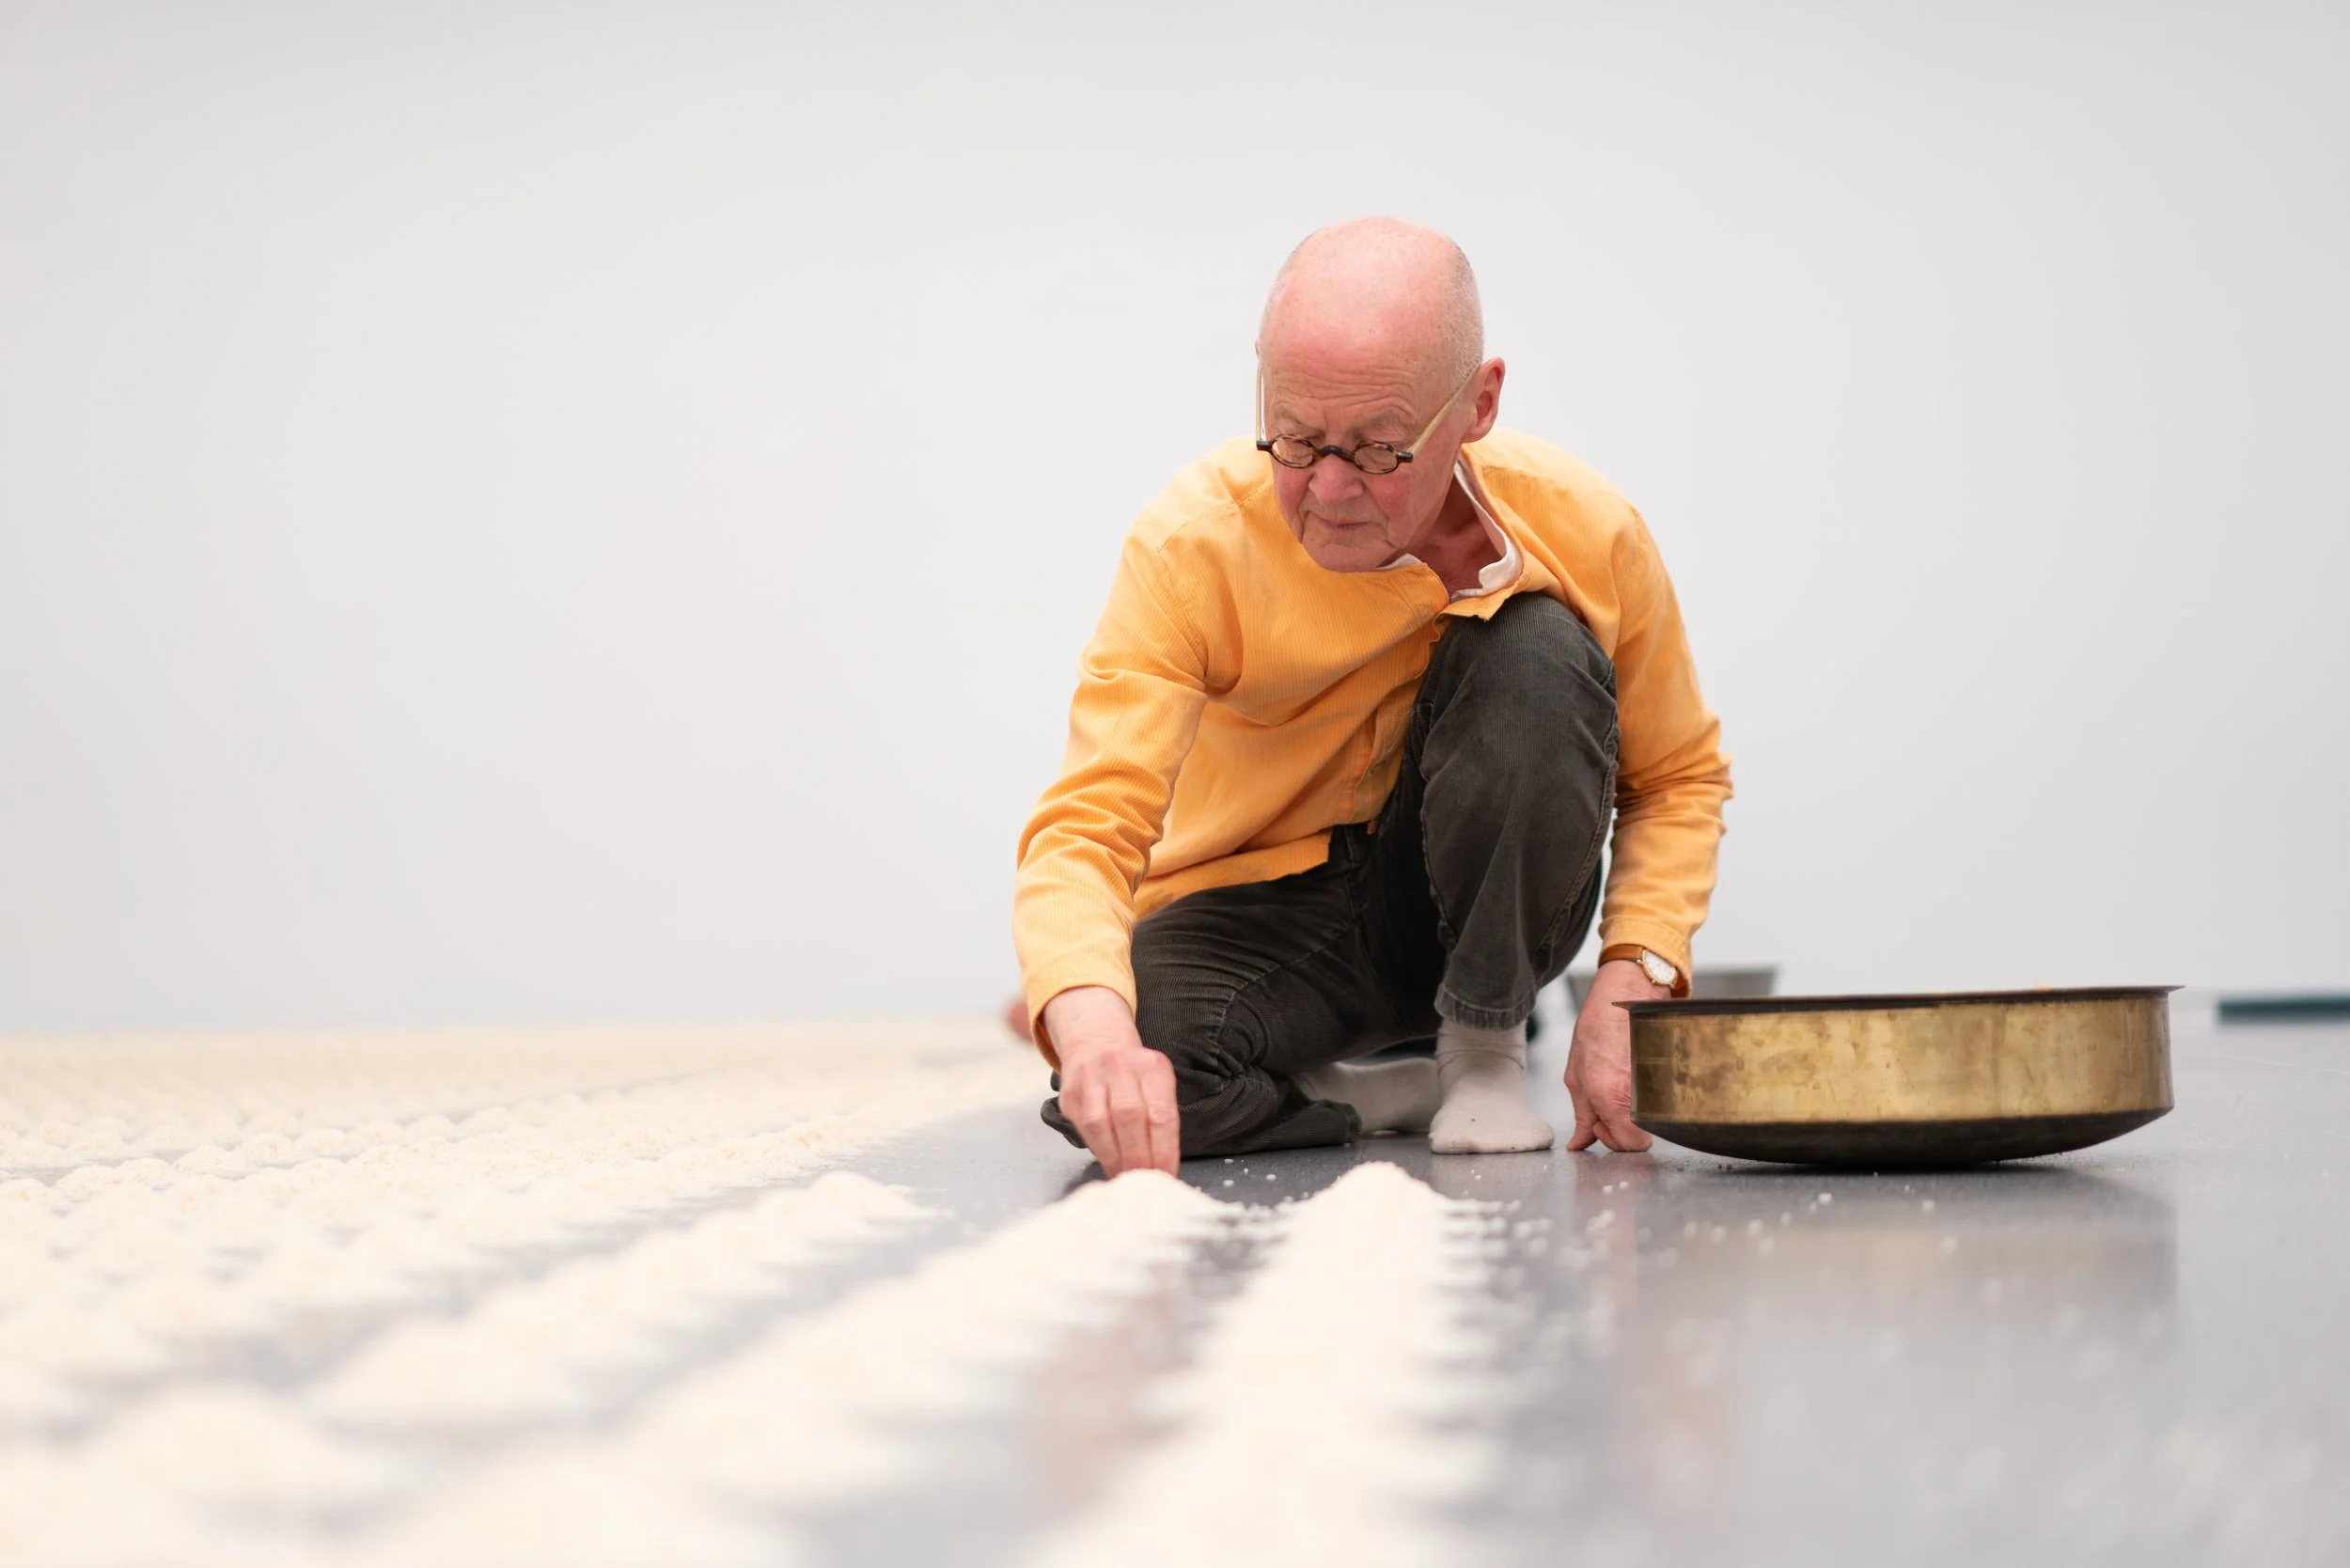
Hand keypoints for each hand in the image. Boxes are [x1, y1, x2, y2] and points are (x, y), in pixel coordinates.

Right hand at [1041, 986, 1180, 1175]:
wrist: (1095, 1044)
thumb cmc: (1134, 1075)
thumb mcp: (1156, 1083)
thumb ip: (1161, 1118)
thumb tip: (1164, 1165)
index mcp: (1151, 1066)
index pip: (1161, 1113)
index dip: (1164, 1149)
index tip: (1167, 1173)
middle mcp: (1120, 1067)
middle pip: (1130, 1117)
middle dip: (1139, 1156)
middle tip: (1146, 1178)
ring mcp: (1091, 1078)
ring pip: (1101, 1123)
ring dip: (1114, 1157)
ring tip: (1125, 1175)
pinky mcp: (1070, 1093)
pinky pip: (1083, 1127)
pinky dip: (1098, 1150)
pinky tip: (1109, 1162)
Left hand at [1564, 959, 1663, 1152]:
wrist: (1625, 997)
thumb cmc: (1597, 1029)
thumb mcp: (1576, 1076)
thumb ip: (1581, 1116)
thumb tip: (1579, 1143)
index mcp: (1610, 1096)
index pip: (1630, 1144)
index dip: (1613, 1139)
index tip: (1601, 1123)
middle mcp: (1637, 1095)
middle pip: (1642, 1137)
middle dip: (1623, 1129)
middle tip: (1608, 1106)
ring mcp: (1658, 1085)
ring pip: (1651, 1120)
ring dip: (1633, 1112)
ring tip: (1620, 1086)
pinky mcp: (1671, 1076)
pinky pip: (1661, 1100)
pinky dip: (1646, 1096)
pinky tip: (1632, 1076)